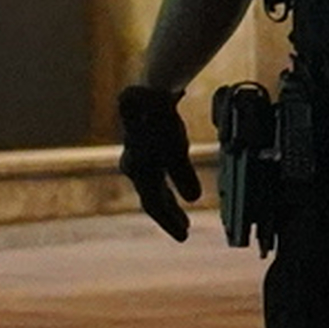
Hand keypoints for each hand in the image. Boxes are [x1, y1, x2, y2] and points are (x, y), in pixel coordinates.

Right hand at [116, 84, 197, 242]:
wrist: (149, 91)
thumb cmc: (160, 119)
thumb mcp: (175, 147)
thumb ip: (183, 174)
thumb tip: (193, 199)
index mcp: (139, 170)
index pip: (153, 204)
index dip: (169, 221)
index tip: (183, 236)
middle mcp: (135, 167)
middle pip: (153, 199)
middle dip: (169, 217)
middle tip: (184, 232)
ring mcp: (138, 159)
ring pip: (153, 189)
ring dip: (168, 206)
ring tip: (182, 219)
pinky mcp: (146, 151)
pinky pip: (156, 177)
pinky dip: (168, 189)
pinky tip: (178, 194)